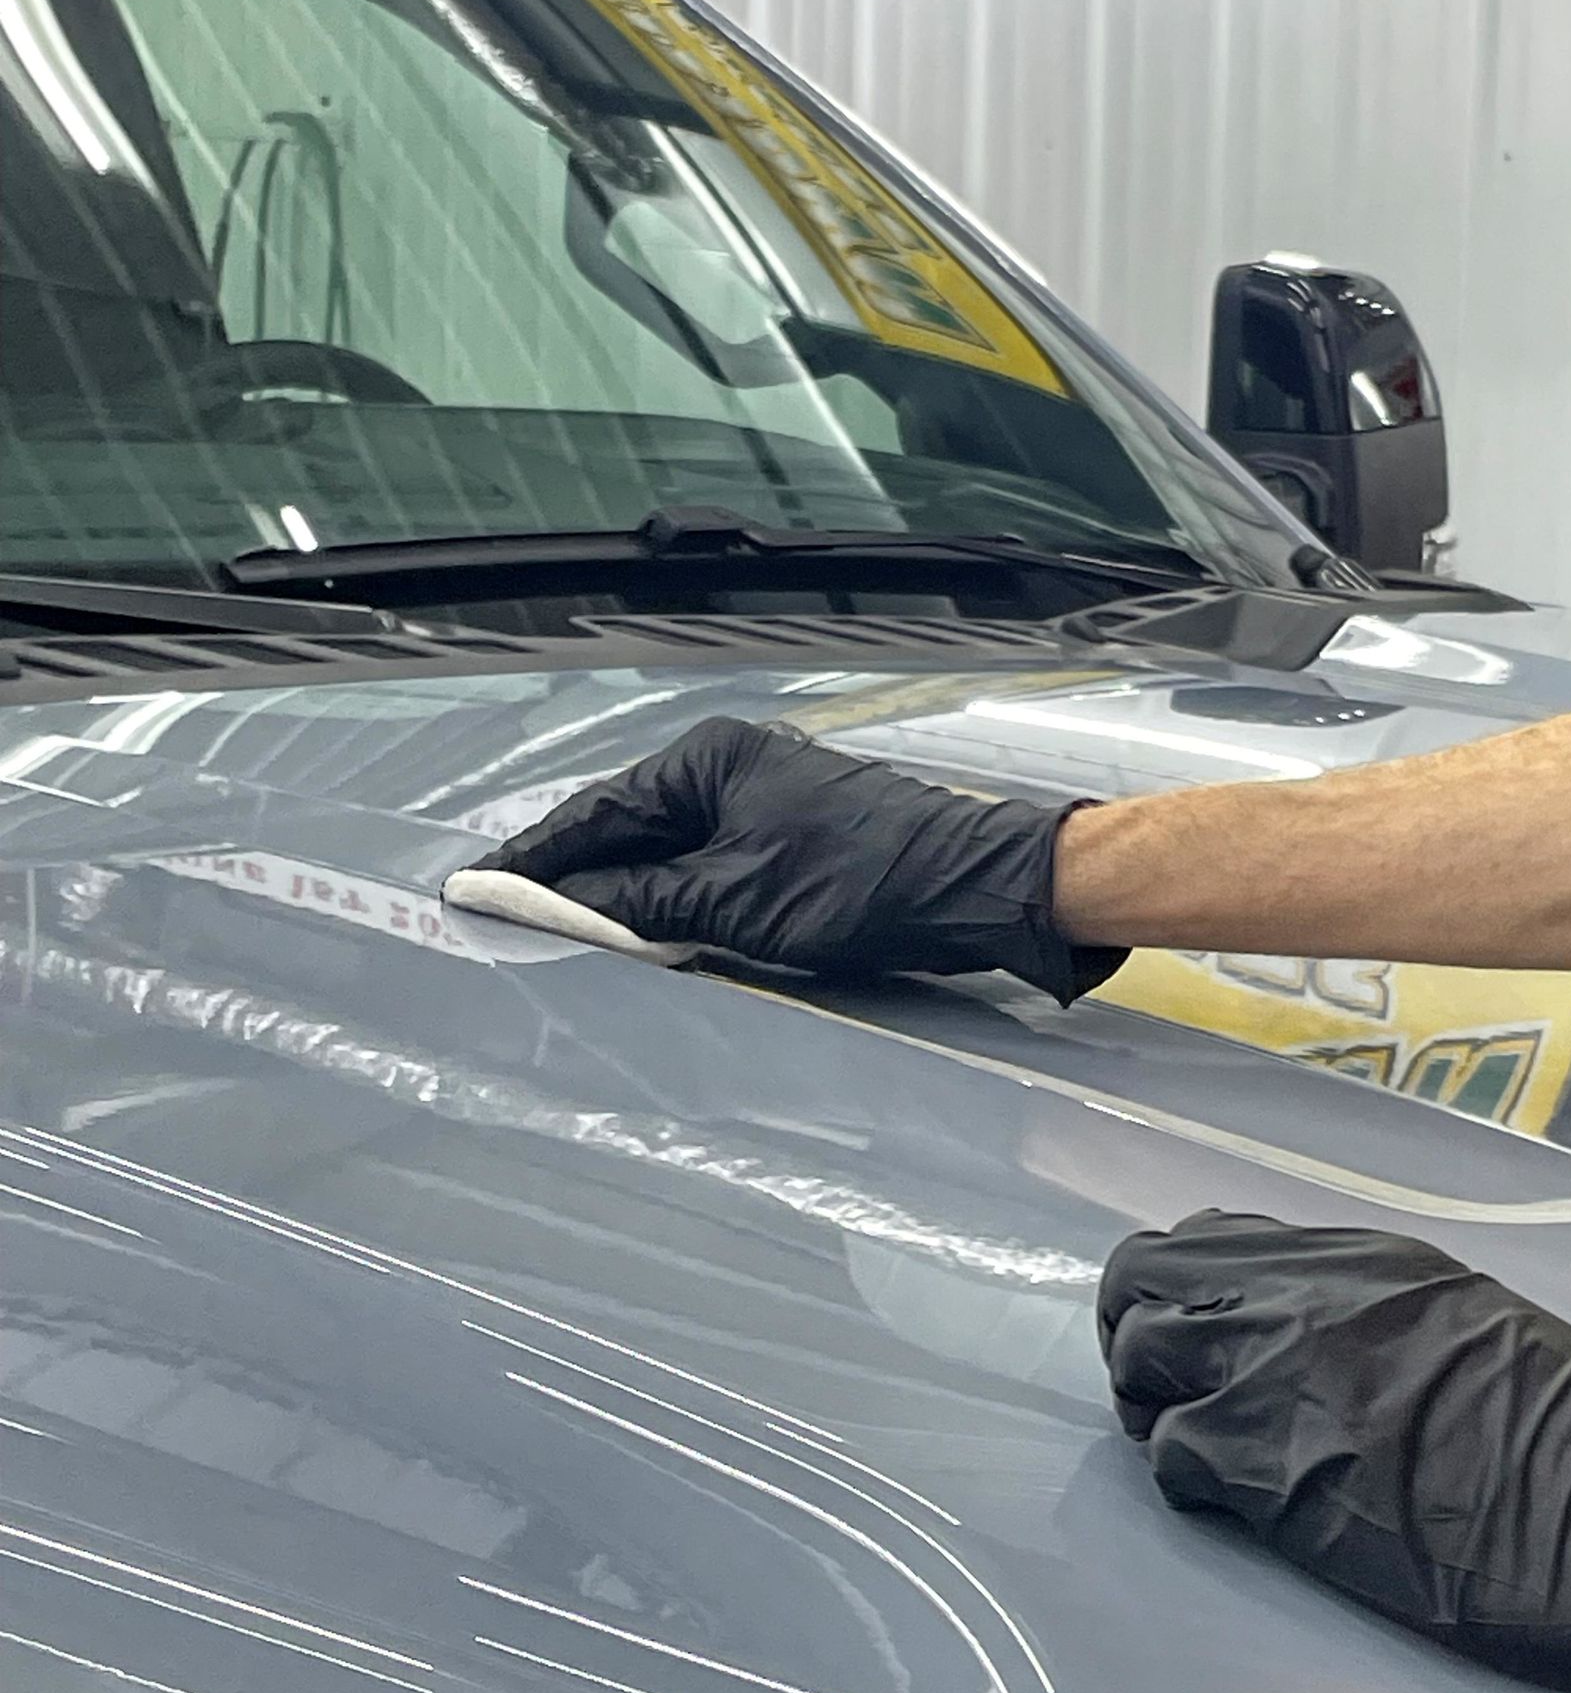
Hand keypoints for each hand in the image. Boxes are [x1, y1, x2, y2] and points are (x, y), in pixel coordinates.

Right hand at [447, 716, 1124, 1004]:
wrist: (968, 887)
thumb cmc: (857, 883)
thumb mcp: (734, 902)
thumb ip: (643, 901)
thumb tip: (567, 906)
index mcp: (709, 761)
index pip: (598, 812)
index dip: (537, 856)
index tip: (479, 887)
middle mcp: (731, 767)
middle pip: (628, 830)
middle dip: (573, 876)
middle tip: (509, 919)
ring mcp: (763, 802)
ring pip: (667, 854)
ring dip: (623, 894)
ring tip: (562, 932)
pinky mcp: (790, 840)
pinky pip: (706, 868)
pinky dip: (671, 899)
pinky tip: (645, 930)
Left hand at [1098, 1212, 1570, 1692]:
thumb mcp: (1465, 1316)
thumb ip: (1370, 1306)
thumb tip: (1300, 1316)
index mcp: (1355, 1264)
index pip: (1203, 1240)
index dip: (1178, 1289)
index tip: (1193, 1331)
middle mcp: (1300, 1300)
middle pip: (1143, 1284)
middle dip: (1136, 1335)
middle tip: (1166, 1392)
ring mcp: (1278, 1379)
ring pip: (1139, 1362)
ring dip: (1148, 1404)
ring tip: (1191, 1444)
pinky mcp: (1272, 1473)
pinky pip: (1172, 1453)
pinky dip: (1182, 1474)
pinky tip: (1225, 1498)